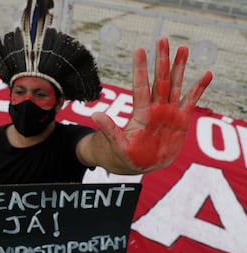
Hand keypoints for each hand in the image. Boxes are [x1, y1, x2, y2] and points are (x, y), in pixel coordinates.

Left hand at [92, 37, 212, 171]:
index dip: (140, 69)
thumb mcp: (117, 145)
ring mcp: (169, 112)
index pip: (140, 86)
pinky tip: (206, 74)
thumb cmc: (126, 155)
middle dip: (162, 60)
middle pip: (160, 80)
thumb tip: (94, 115)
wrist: (139, 164)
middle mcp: (155, 108)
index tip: (139, 50)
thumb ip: (109, 131)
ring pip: (176, 85)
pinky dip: (199, 88)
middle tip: (162, 39)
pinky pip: (191, 101)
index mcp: (141, 113)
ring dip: (180, 67)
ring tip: (183, 48)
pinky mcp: (181, 120)